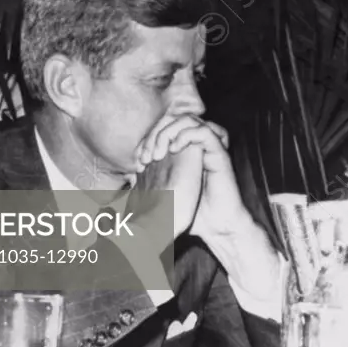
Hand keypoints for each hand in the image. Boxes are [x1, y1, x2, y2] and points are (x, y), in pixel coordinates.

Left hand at [134, 116, 250, 239]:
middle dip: (156, 132)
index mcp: (184, 152)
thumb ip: (149, 181)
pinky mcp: (219, 153)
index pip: (163, 128)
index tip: (138, 162)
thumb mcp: (162, 194)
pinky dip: (186, 135)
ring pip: (189, 119)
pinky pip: (205, 131)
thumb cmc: (191, 214)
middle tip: (147, 156)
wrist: (215, 226)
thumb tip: (128, 178)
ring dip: (170, 132)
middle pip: (174, 119)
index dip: (147, 139)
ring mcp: (208, 148)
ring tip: (160, 152)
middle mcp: (196, 146)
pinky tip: (174, 150)